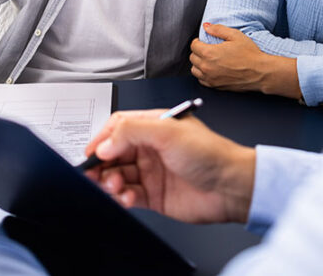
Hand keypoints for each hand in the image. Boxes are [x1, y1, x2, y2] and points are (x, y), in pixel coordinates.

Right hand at [82, 110, 254, 223]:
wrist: (231, 187)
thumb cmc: (211, 154)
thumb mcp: (168, 132)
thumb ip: (132, 132)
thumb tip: (105, 143)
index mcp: (154, 126)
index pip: (118, 127)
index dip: (102, 139)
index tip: (91, 153)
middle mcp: (151, 148)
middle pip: (113, 153)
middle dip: (101, 164)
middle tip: (94, 174)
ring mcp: (151, 172)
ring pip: (117, 176)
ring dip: (110, 182)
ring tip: (115, 186)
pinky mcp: (154, 195)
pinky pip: (127, 195)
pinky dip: (121, 198)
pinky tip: (127, 198)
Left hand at [190, 23, 300, 98]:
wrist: (260, 72)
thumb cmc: (250, 54)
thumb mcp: (235, 36)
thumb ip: (218, 29)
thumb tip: (207, 26)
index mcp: (209, 53)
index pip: (194, 46)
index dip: (198, 41)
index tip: (202, 41)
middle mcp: (207, 67)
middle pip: (192, 58)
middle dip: (198, 51)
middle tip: (206, 48)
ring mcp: (210, 78)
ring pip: (195, 70)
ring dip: (198, 63)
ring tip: (208, 59)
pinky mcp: (215, 86)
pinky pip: (201, 80)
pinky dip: (203, 74)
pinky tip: (211, 69)